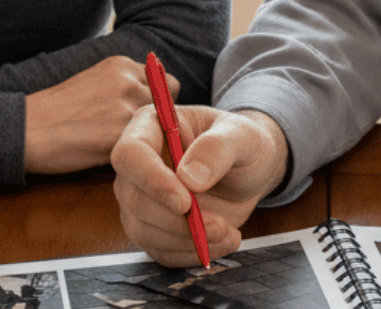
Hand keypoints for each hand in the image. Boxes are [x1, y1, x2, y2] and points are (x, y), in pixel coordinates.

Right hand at [23, 55, 165, 174]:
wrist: (28, 129)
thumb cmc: (58, 110)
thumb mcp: (95, 80)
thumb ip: (124, 83)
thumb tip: (153, 92)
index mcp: (122, 65)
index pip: (163, 79)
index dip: (159, 99)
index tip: (146, 114)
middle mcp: (129, 81)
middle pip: (170, 99)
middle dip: (161, 115)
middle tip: (142, 132)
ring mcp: (127, 107)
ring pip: (160, 124)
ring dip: (151, 135)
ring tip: (127, 144)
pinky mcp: (121, 135)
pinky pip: (144, 145)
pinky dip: (137, 151)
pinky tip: (116, 155)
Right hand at [113, 106, 289, 265]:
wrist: (249, 170)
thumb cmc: (242, 142)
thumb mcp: (242, 135)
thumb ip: (217, 148)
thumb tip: (189, 178)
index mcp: (150, 127)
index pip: (130, 154)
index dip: (151, 179)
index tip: (184, 201)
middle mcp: (137, 165)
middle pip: (134, 198)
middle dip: (176, 220)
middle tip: (219, 225)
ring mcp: (140, 198)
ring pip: (144, 230)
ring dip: (186, 240)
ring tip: (229, 233)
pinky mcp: (152, 228)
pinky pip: (160, 250)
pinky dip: (190, 253)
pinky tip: (223, 242)